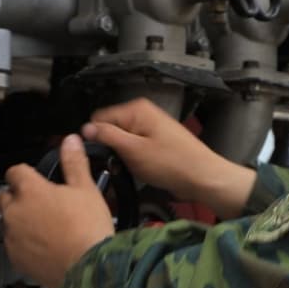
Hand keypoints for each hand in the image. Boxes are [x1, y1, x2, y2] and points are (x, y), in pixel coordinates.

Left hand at [0, 135, 116, 287]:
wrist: (88, 269)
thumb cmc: (87, 230)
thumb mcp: (86, 189)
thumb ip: (74, 163)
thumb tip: (70, 142)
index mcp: (30, 190)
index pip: (14, 171)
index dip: (25, 173)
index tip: (34, 179)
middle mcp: (15, 211)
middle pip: (5, 196)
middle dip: (18, 197)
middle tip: (40, 204)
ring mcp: (12, 236)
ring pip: (7, 222)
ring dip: (19, 221)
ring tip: (43, 227)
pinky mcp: (15, 257)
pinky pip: (12, 245)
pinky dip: (22, 244)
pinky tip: (42, 246)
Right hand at [80, 99, 256, 218]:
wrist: (204, 178)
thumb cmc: (173, 164)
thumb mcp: (133, 150)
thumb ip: (107, 137)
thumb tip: (85, 129)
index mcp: (136, 109)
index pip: (99, 118)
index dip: (96, 139)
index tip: (101, 155)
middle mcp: (143, 114)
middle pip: (110, 130)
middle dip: (111, 148)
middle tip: (120, 164)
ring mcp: (150, 128)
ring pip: (122, 142)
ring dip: (123, 157)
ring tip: (134, 168)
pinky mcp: (155, 142)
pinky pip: (134, 149)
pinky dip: (134, 160)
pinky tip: (142, 170)